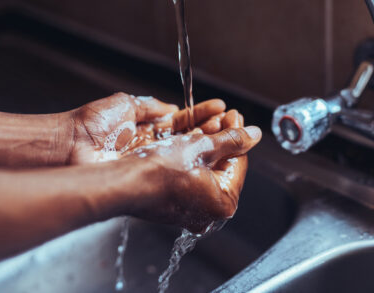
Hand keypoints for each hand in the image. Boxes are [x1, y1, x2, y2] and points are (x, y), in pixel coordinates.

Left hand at [68, 92, 225, 163]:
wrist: (71, 147)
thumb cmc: (92, 125)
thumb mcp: (127, 105)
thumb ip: (153, 107)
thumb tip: (174, 109)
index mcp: (150, 129)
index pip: (184, 122)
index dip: (203, 115)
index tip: (222, 109)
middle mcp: (156, 148)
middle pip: (192, 138)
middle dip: (214, 128)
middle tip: (233, 121)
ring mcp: (155, 164)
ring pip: (191, 152)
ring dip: (212, 141)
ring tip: (230, 129)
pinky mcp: (152, 177)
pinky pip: (181, 168)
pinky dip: (199, 158)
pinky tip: (215, 150)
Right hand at [122, 110, 260, 231]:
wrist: (120, 182)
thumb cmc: (159, 170)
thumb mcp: (202, 146)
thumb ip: (231, 140)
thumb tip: (253, 134)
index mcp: (222, 202)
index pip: (238, 162)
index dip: (238, 134)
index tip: (235, 116)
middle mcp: (206, 209)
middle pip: (222, 165)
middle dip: (223, 136)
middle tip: (225, 115)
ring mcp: (188, 206)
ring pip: (204, 167)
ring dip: (207, 142)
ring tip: (208, 120)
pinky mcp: (171, 200)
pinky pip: (188, 173)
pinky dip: (190, 154)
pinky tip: (189, 135)